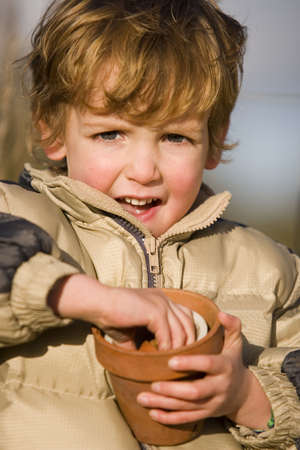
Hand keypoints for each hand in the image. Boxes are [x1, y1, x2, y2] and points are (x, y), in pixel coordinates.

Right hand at [47, 274, 195, 350]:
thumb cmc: (112, 317)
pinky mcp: (155, 311)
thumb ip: (144, 343)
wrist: (98, 304)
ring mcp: (161, 304)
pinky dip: (166, 349)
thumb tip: (148, 365)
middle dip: (189, 343)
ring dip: (178, 350)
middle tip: (184, 362)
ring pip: (181, 331)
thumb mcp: (133, 331)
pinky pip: (168, 335)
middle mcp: (164, 299)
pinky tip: (161, 360)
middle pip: (188, 322)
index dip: (187, 334)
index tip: (185, 352)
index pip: (185, 316)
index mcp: (161, 300)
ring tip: (173, 364)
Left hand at [137, 312, 270, 429]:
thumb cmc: (232, 361)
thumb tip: (221, 313)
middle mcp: (219, 387)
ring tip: (142, 398)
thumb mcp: (236, 342)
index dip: (191, 363)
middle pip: (195, 392)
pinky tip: (152, 413)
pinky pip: (186, 419)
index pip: (208, 365)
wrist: (242, 393)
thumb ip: (231, 326)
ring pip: (187, 408)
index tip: (170, 360)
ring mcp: (212, 404)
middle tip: (153, 384)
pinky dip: (168, 418)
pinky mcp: (205, 414)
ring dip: (164, 404)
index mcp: (225, 367)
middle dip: (173, 390)